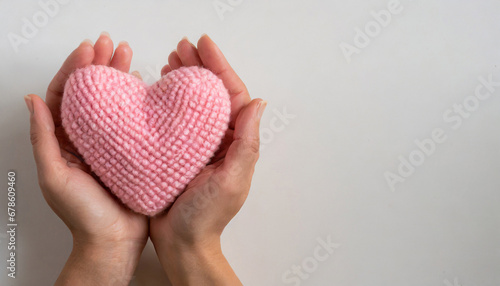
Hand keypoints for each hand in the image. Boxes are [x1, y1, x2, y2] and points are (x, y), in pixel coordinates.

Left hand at [26, 33, 147, 285]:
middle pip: (90, 92)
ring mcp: (110, 142)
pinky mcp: (131, 150)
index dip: (75, 70)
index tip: (88, 50)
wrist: (114, 240)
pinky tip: (143, 84)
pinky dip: (136, 99)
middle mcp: (86, 137)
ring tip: (128, 54)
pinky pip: (132, 119)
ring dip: (118, 76)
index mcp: (64, 141)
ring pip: (112, 101)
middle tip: (110, 44)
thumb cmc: (83, 215)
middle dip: (98, 65)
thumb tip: (33, 100)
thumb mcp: (54, 176)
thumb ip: (44, 138)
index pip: (65, 95)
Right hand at [150, 35, 265, 284]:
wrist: (182, 242)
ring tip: (170, 60)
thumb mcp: (232, 179)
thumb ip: (247, 142)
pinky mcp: (178, 149)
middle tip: (182, 47)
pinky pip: (176, 117)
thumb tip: (258, 103)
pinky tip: (160, 87)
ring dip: (184, 78)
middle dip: (200, 66)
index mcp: (235, 142)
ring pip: (194, 101)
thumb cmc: (208, 217)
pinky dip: (169, 99)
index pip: (232, 95)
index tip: (204, 45)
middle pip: (213, 93)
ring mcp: (198, 143)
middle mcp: (219, 138)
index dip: (220, 67)